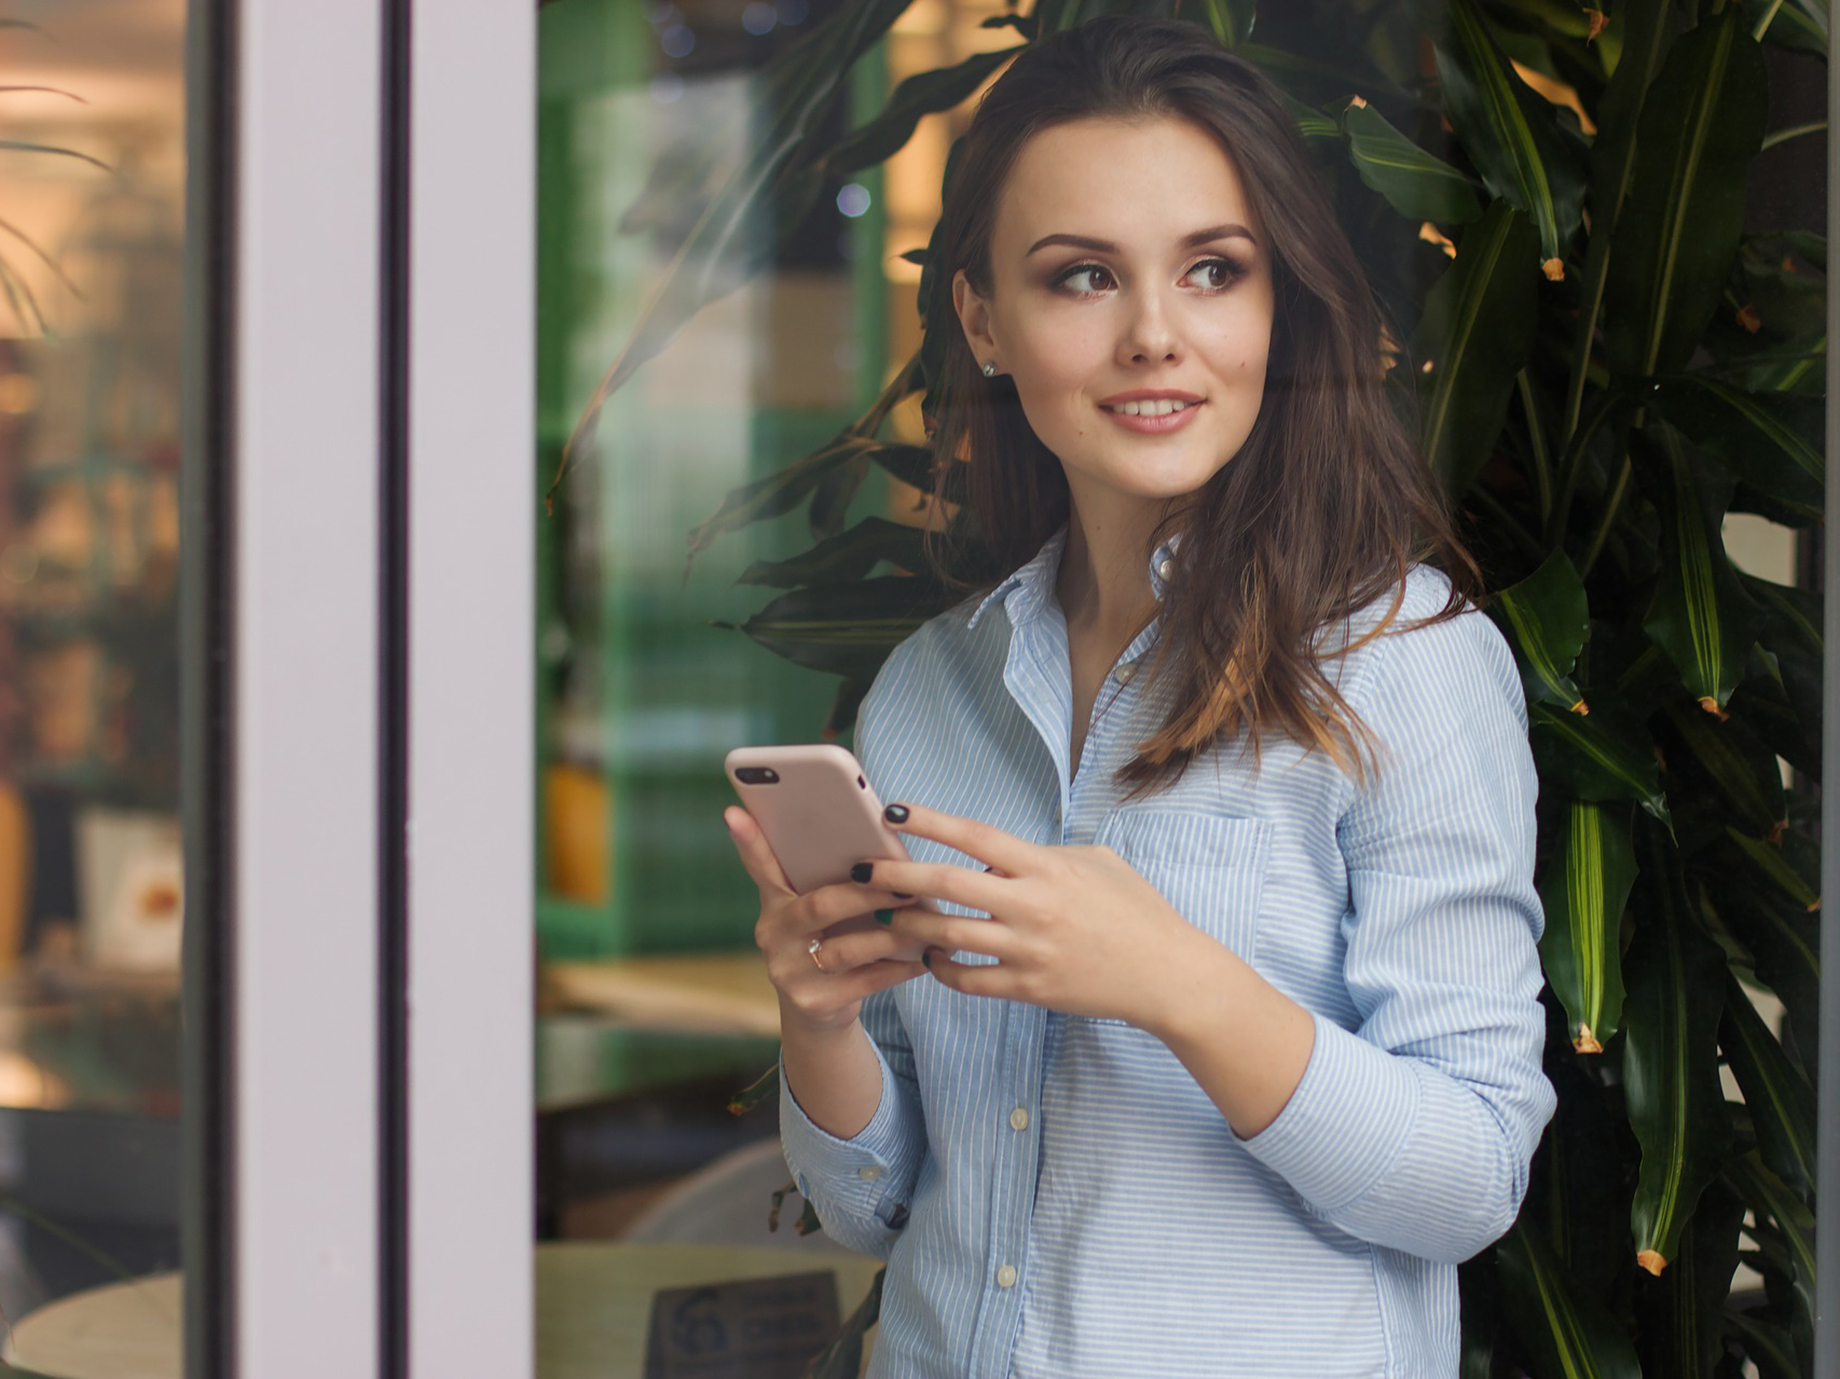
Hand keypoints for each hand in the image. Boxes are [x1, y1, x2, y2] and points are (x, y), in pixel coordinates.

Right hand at [724, 806, 925, 1035]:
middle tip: (907, 884)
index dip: (747, 840)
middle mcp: (773, 935)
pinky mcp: (814, 1003)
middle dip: (868, 893)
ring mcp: (789, 972)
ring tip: (923, 922)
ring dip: (892, 934)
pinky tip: (923, 957)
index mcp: (775, 902)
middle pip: (820, 906)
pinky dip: (899, 968)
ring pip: (845, 948)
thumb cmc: (829, 942)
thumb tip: (881, 853)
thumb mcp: (820, 912)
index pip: (760, 865)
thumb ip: (833, 881)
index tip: (733, 812)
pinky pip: (865, 982)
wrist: (818, 1012)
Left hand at [857, 802, 1208, 1031]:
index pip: (976, 837)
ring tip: (885, 916)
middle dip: (897, 876)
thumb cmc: (1136, 911)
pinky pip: (968, 979)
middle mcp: (1032, 906)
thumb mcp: (1098, 862)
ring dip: (910, 925)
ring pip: (948, 935)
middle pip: (947, 885)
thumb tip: (1002, 852)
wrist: (1167, 975)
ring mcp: (1028, 950)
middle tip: (861, 871)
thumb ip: (1045, 853)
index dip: (930, 821)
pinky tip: (932, 958)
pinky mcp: (1028, 989)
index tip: (894, 811)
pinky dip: (942, 969)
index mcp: (1047, 867)